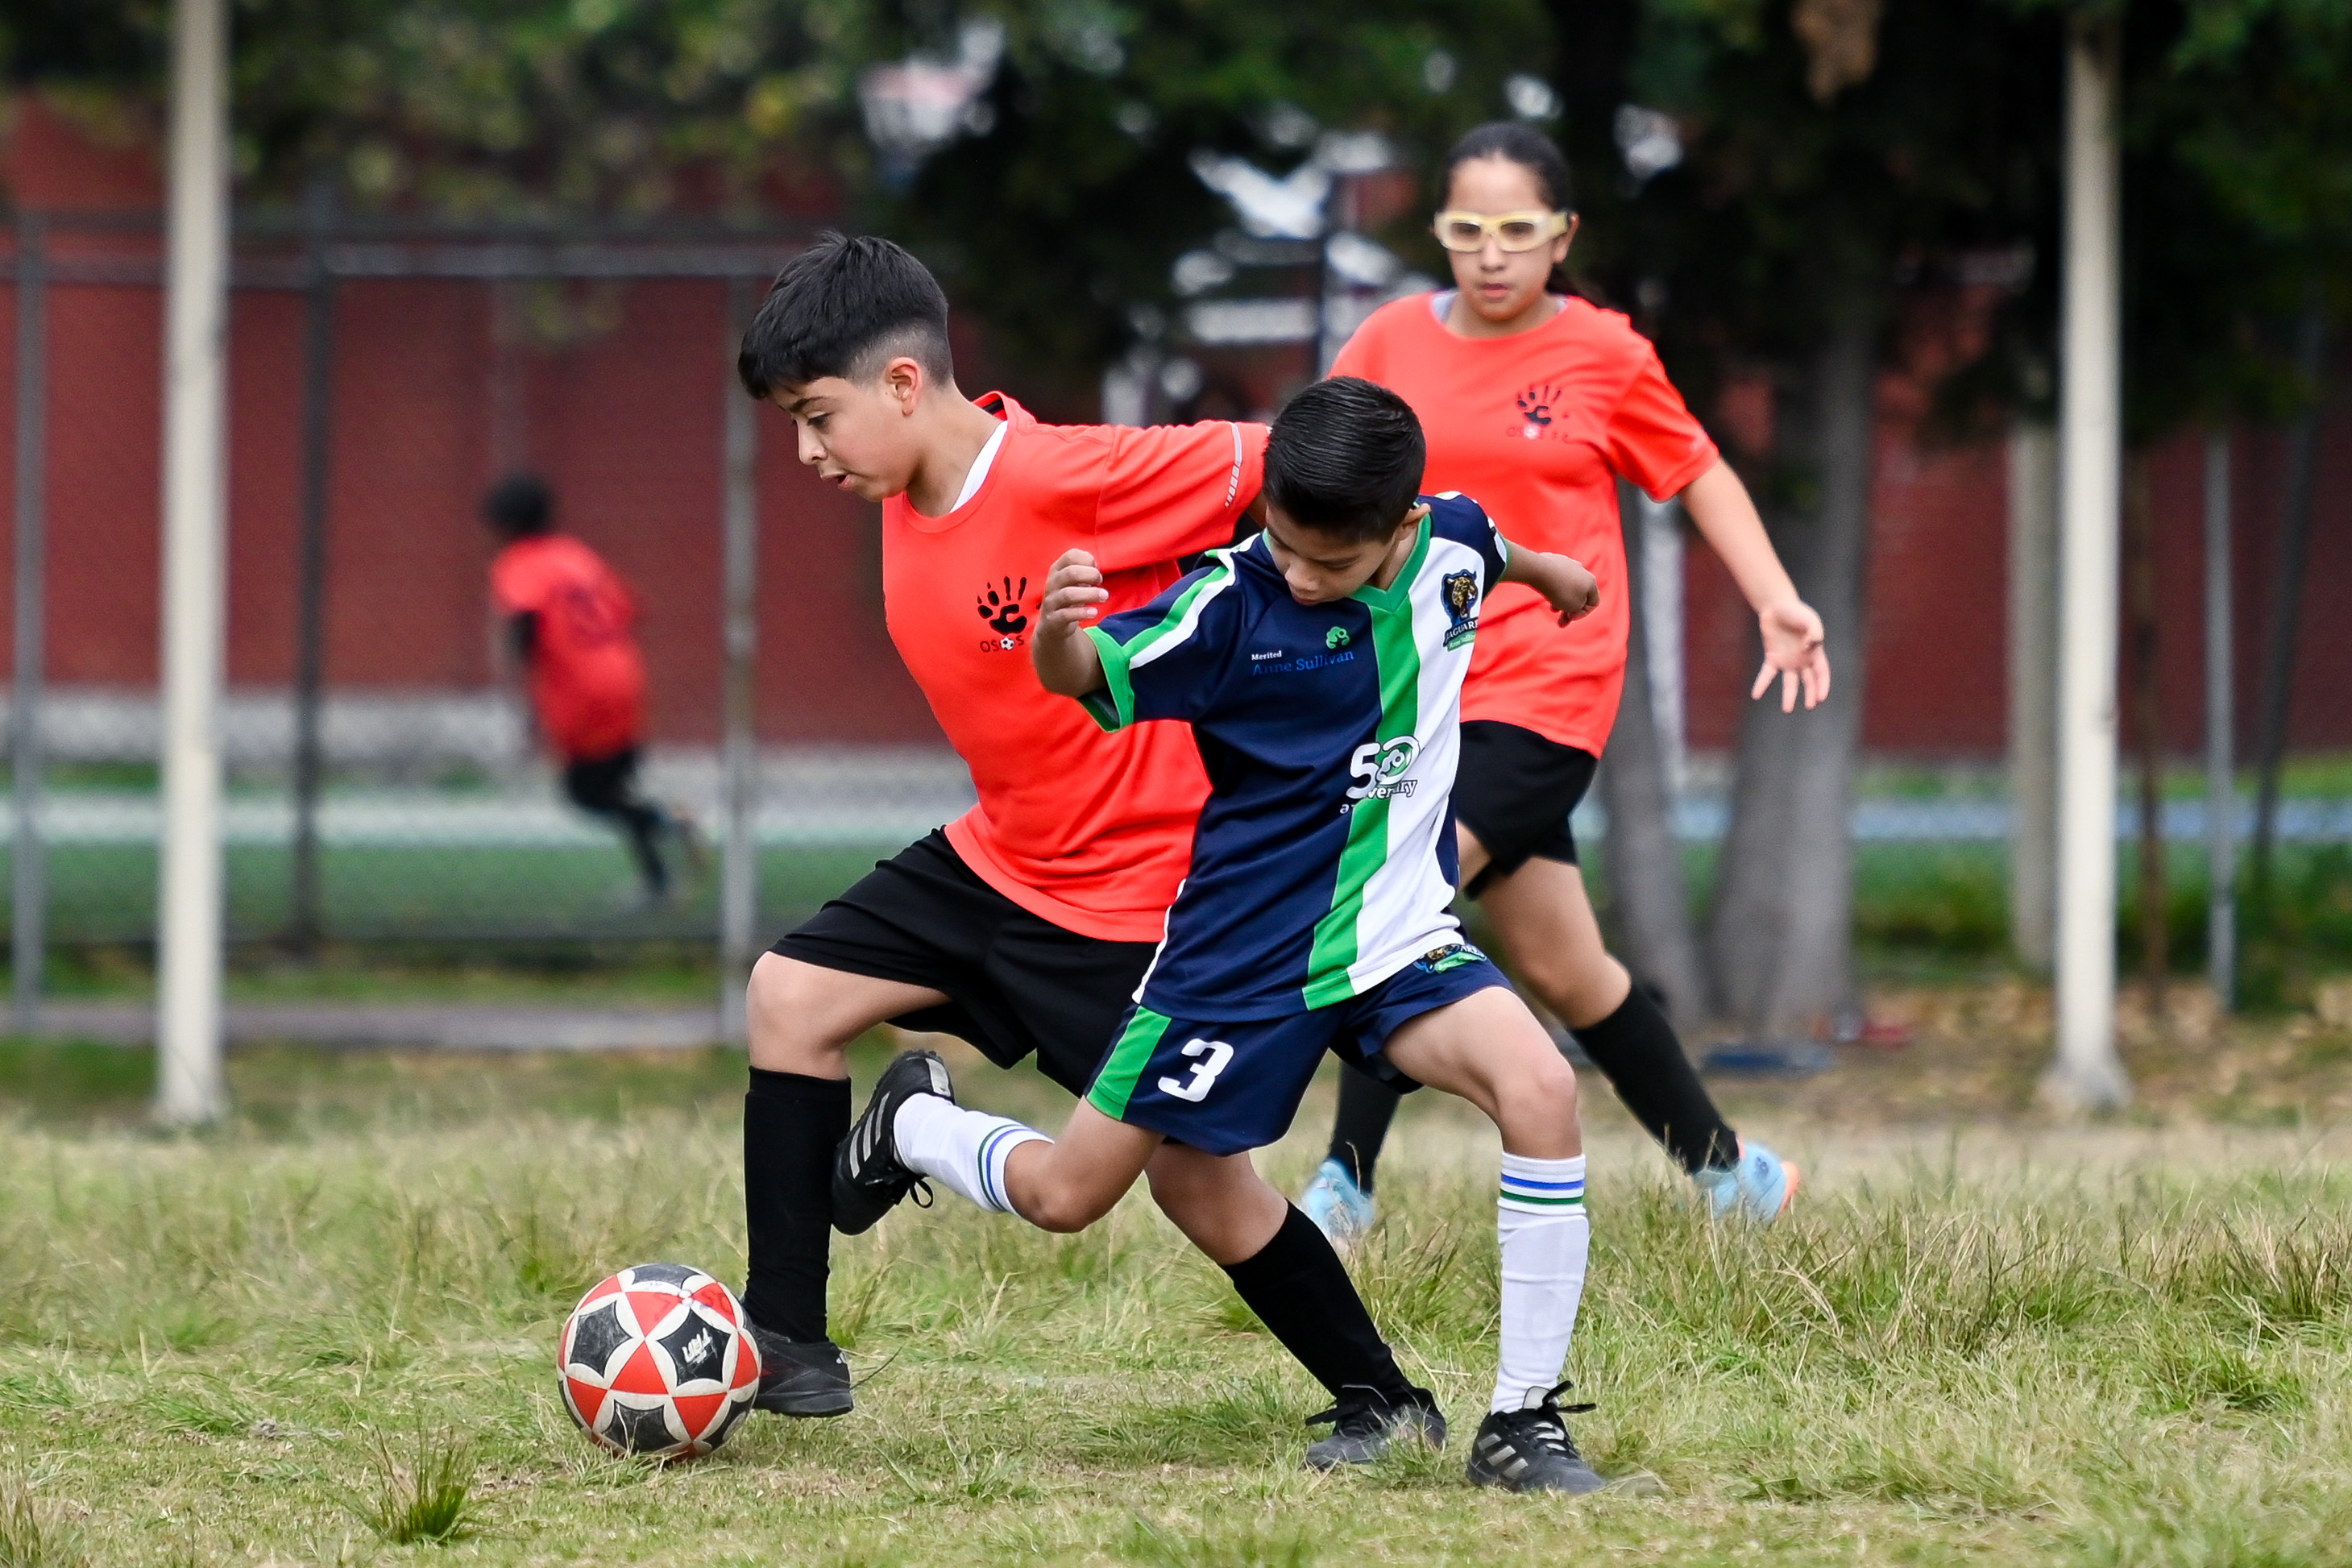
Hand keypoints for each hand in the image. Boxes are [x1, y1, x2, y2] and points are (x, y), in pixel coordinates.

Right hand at [1038, 548, 1107, 633]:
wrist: (1052, 625)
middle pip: (1070, 573)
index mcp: (1057, 570)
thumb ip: (1086, 569)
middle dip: (1090, 575)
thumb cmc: (1069, 597)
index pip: (1070, 556)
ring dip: (1090, 594)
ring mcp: (1051, 602)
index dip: (1087, 560)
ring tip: (1104, 596)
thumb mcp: (1076, 581)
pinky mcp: (1053, 619)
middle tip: (1101, 582)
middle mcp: (1052, 583)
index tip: (1096, 570)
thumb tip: (1094, 565)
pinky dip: (1082, 613)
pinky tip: (1094, 612)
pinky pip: (1066, 614)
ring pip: (1068, 594)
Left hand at [1545, 556, 1601, 624]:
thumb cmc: (1559, 590)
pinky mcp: (1553, 560)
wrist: (1540, 570)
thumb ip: (1579, 607)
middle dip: (1569, 610)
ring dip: (1561, 600)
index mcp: (1591, 581)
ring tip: (1552, 608)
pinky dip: (1553, 587)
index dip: (1583, 613)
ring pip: (1567, 586)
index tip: (1570, 618)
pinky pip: (1556, 578)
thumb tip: (1576, 602)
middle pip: (1579, 594)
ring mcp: (1568, 563)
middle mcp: (1582, 570)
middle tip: (1560, 623)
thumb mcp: (1574, 606)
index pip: (1594, 602)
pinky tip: (1545, 591)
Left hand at [1750, 597, 1829, 711]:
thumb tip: (1808, 649)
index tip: (1821, 698)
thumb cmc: (1796, 612)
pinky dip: (1762, 684)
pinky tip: (1756, 695)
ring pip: (1789, 682)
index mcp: (1815, 652)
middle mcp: (1802, 660)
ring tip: (1788, 709)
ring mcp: (1787, 660)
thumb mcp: (1809, 619)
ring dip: (1789, 696)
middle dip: (1810, 694)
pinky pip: (1767, 674)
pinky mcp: (1772, 658)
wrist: (1776, 606)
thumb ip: (1814, 633)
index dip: (1823, 685)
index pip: (1822, 673)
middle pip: (1808, 681)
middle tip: (1810, 705)